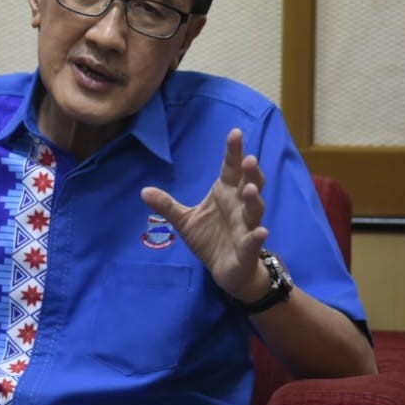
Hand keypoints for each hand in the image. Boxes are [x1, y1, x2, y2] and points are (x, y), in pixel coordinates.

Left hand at [141, 129, 268, 299]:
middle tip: (249, 160)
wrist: (227, 271)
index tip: (235, 133)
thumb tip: (144, 190)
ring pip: (254, 210)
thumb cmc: (210, 239)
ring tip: (249, 190)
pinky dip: (257, 236)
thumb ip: (167, 206)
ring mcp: (246, 227)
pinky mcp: (248, 248)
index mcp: (226, 193)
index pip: (230, 169)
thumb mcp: (185, 221)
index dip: (233, 152)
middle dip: (251, 173)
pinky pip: (254, 241)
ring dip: (253, 199)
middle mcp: (239, 206)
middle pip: (249, 184)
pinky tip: (260, 232)